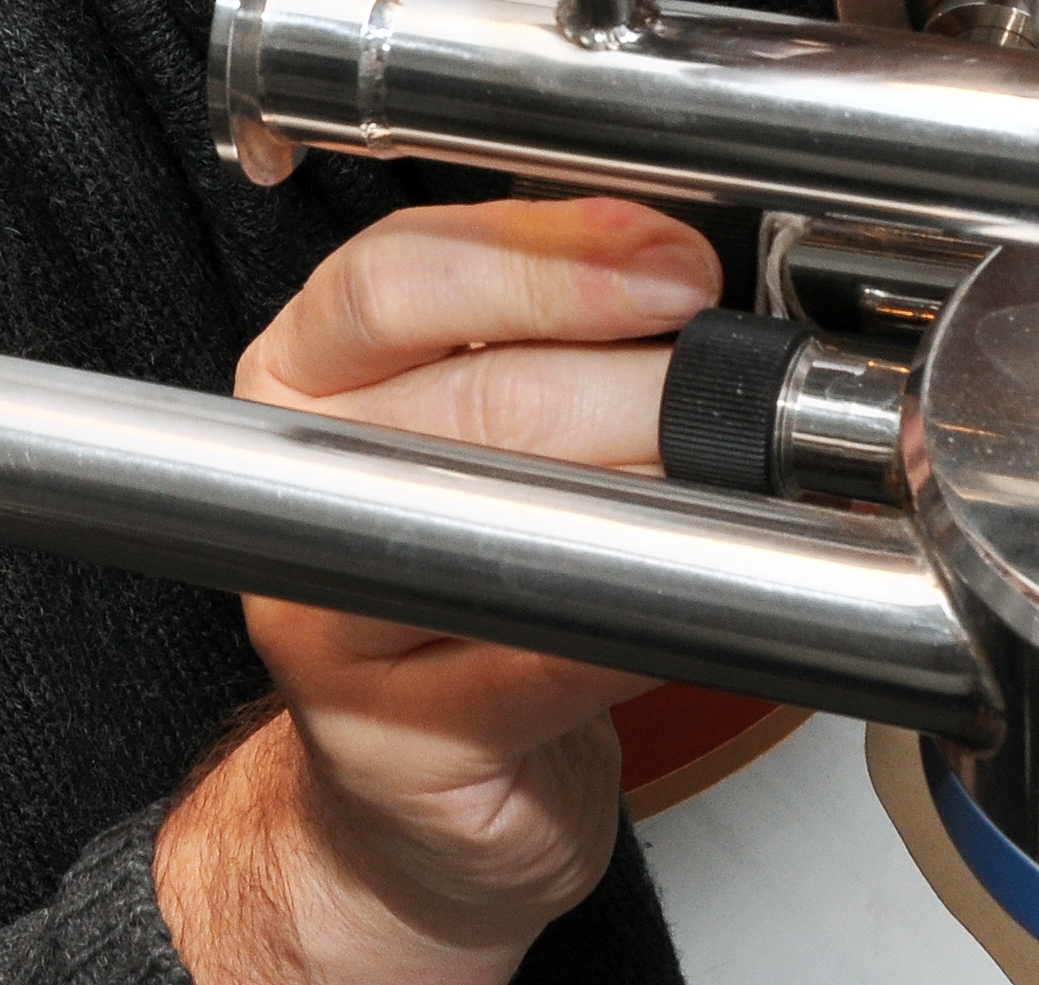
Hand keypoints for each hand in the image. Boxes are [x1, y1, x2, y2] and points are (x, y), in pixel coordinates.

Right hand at [151, 200, 710, 984]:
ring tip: (736, 488)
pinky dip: (649, 623)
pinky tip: (699, 599)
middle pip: (478, 399)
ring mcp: (326, 622)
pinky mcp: (397, 743)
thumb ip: (534, 324)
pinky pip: (552, 662)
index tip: (675, 266)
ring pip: (515, 526)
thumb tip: (671, 257)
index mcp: (296, 374)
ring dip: (657, 499)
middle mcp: (291, 488)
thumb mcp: (466, 414)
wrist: (414, 781)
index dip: (547, 260)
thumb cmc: (458, 566)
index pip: (390, 277)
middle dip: (644, 384)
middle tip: (746, 394)